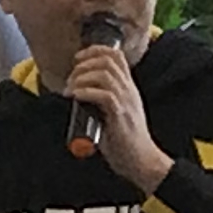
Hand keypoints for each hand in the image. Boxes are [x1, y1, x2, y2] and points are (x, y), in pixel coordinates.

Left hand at [67, 42, 171, 191]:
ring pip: (104, 75)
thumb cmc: (124, 140)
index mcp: (128, 88)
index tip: (77, 59)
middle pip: (107, 60)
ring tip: (71, 91)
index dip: (94, 51)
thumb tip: (77, 89)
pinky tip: (76, 98)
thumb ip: (102, 97)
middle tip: (71, 79)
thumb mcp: (114, 112)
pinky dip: (84, 92)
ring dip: (81, 79)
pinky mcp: (120, 116)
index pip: (116, 55)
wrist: (141, 162)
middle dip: (83, 64)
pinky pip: (103, 95)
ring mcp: (126, 102)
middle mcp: (129, 91)